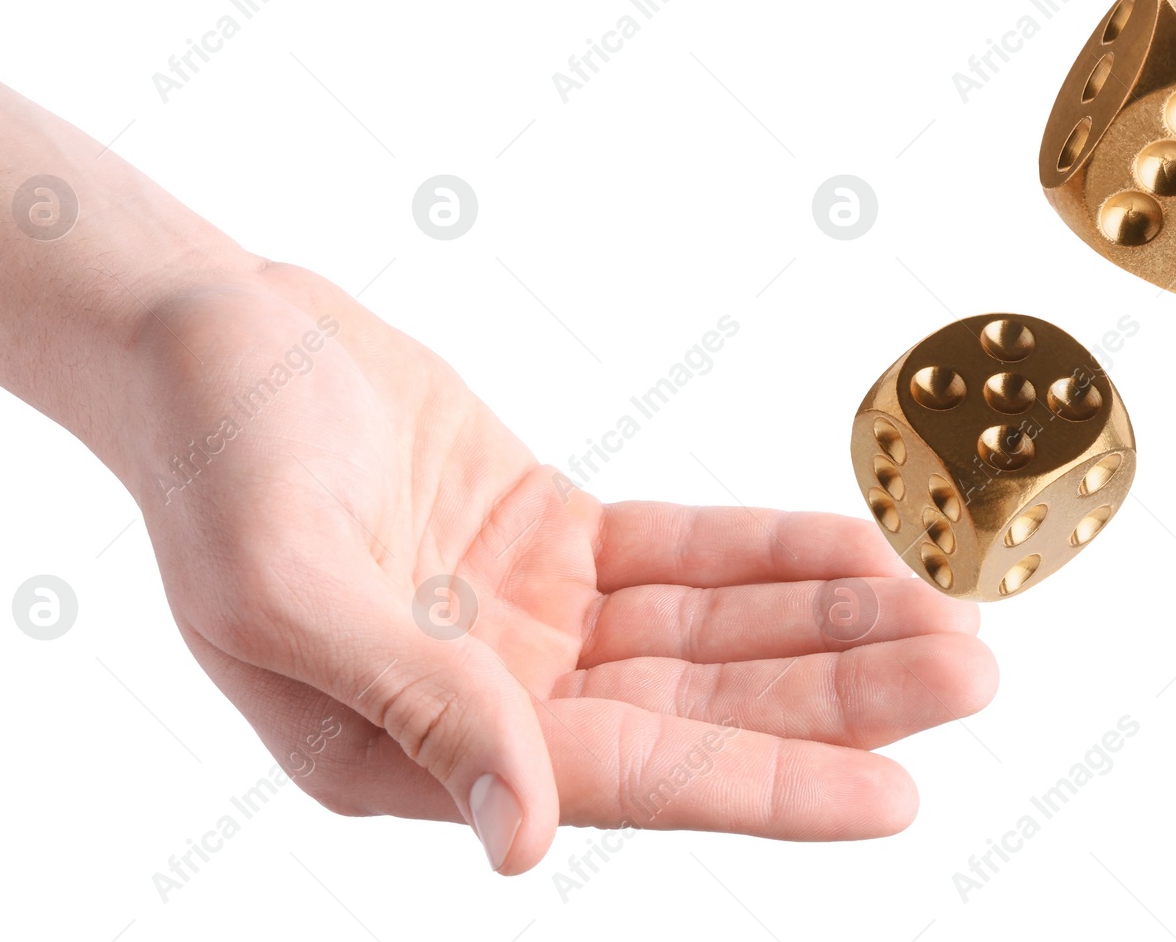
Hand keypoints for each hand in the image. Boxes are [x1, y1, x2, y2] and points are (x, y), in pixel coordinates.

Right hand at [99, 261, 1000, 874]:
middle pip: (697, 713)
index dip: (764, 788)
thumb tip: (523, 836)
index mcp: (411, 749)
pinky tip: (854, 551)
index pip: (625, 779)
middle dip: (837, 696)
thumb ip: (416, 704)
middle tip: (971, 668)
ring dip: (826, 625)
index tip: (896, 791)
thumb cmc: (210, 456)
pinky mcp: (548, 540)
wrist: (203, 339)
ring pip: (708, 639)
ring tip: (948, 609)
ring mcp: (524, 622)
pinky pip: (682, 560)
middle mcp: (484, 702)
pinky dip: (768, 557)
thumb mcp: (286, 586)